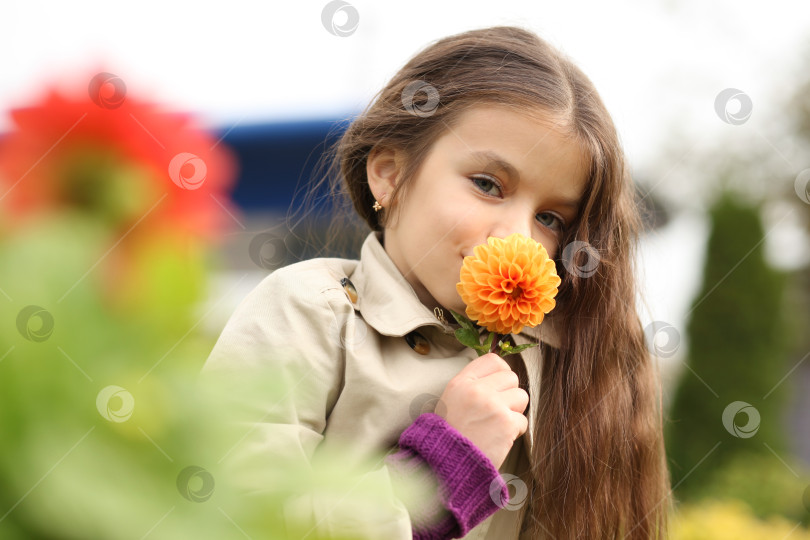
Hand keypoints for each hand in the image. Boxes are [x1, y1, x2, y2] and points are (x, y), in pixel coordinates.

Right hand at [436, 353, 528, 468]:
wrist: (446, 465)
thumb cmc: (449, 436)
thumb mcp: (451, 401)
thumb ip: (471, 386)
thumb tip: (499, 375)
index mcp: (461, 382)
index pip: (492, 360)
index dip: (501, 372)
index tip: (500, 385)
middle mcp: (477, 390)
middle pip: (511, 377)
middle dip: (509, 394)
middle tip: (497, 411)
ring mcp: (493, 405)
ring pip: (521, 396)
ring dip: (514, 411)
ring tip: (497, 425)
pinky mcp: (506, 424)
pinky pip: (522, 420)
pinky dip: (514, 432)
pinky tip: (498, 439)